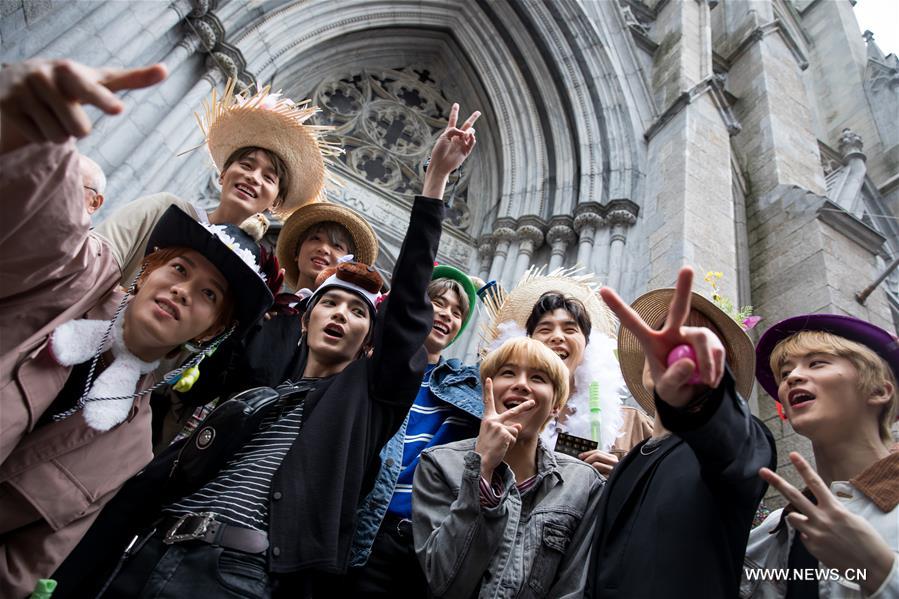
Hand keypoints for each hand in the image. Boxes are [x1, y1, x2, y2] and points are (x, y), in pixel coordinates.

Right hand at [0, 59, 166, 150]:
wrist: (17, 78)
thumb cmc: (71, 83)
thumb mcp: (98, 79)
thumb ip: (132, 79)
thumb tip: (166, 70)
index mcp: (70, 70)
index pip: (90, 90)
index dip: (104, 100)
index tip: (117, 108)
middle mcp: (45, 77)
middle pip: (80, 130)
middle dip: (78, 128)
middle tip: (68, 112)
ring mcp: (23, 91)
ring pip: (58, 138)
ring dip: (59, 133)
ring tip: (52, 114)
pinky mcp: (7, 106)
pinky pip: (38, 139)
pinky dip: (41, 135)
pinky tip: (35, 117)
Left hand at [421, 102, 479, 197]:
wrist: (440, 165)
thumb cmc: (439, 151)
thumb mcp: (444, 136)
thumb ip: (454, 130)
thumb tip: (466, 133)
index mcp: (449, 132)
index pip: (453, 120)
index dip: (455, 112)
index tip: (456, 104)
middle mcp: (457, 137)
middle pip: (466, 125)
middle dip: (472, 118)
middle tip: (478, 112)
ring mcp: (462, 144)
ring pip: (470, 133)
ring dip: (469, 132)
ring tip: (464, 135)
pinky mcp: (465, 151)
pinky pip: (471, 143)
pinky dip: (472, 139)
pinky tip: (470, 137)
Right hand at [474, 377, 533, 479]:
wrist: (481, 459)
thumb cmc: (486, 447)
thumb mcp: (493, 434)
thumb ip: (504, 427)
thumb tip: (518, 425)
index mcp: (487, 419)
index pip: (487, 402)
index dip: (488, 390)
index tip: (489, 379)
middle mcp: (493, 420)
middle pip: (512, 412)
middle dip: (524, 407)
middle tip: (533, 402)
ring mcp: (499, 426)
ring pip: (514, 430)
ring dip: (510, 439)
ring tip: (500, 445)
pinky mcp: (505, 433)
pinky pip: (514, 438)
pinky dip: (510, 444)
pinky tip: (501, 447)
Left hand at [579, 449, 618, 476]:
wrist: (614, 489)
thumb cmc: (608, 477)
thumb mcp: (605, 466)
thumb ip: (598, 460)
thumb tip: (582, 457)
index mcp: (612, 458)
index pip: (598, 452)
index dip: (587, 453)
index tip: (580, 456)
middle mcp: (614, 462)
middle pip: (597, 455)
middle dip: (587, 458)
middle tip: (582, 464)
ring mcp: (613, 470)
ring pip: (596, 464)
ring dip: (588, 466)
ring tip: (586, 471)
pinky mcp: (610, 477)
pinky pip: (597, 473)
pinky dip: (592, 473)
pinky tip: (591, 476)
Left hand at [599, 267, 725, 407]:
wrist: (693, 394)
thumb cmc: (672, 389)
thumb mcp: (668, 391)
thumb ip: (674, 379)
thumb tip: (688, 362)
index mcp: (652, 342)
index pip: (633, 322)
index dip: (618, 307)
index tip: (602, 289)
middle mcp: (672, 332)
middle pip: (678, 309)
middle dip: (684, 289)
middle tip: (687, 268)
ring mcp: (692, 334)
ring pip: (703, 340)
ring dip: (707, 365)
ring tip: (706, 382)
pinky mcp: (710, 341)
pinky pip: (717, 351)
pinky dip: (716, 369)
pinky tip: (710, 380)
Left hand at [760, 452, 895, 593]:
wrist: (872, 566)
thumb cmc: (865, 540)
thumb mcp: (852, 517)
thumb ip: (831, 510)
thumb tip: (816, 509)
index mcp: (834, 508)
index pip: (815, 483)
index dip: (803, 468)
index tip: (792, 455)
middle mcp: (822, 519)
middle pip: (793, 496)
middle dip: (776, 482)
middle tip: (762, 471)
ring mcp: (814, 533)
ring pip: (792, 517)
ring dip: (797, 517)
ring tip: (816, 525)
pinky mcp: (811, 546)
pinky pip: (803, 536)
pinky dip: (810, 536)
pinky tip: (826, 543)